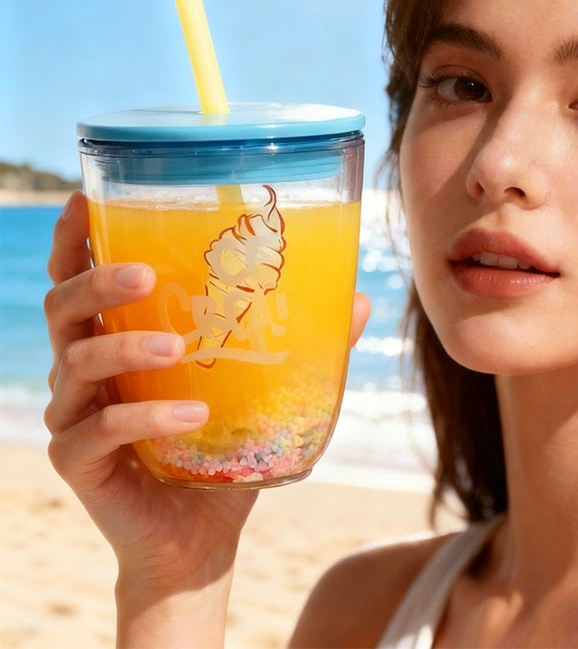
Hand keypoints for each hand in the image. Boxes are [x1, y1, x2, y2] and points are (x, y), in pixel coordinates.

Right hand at [44, 192, 369, 643]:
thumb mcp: (262, 391)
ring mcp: (75, 416)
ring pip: (77, 364)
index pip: (80, 276)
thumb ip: (301, 345)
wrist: (201, 537)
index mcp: (118, 338)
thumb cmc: (223, 450)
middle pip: (62, 307)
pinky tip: (191, 416)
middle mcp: (85, 371)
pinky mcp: (78, 464)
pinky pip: (99, 431)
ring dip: (125, 348)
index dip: (76, 237)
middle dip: (97, 281)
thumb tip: (358, 301)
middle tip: (145, 274)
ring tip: (178, 348)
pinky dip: (145, 418)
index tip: (84, 197)